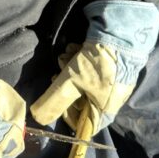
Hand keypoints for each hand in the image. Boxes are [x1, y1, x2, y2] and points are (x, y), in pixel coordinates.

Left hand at [30, 0, 158, 133]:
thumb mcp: (71, 82)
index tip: (56, 98)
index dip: (66, 113)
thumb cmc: (98, 63)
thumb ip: (53, 100)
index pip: (83, 125)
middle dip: (65, 85)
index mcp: (106, 110)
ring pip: (83, 81)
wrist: (121, 32)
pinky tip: (75, 48)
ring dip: (69, 68)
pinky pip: (91, 69)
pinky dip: (79, 59)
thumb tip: (37, 117)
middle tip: (57, 73)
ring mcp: (113, 82)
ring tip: (66, 55)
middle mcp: (111, 99)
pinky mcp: (111, 65)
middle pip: (80, 100)